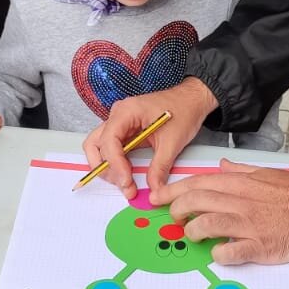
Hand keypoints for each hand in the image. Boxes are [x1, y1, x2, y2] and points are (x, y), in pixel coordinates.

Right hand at [82, 79, 216, 196]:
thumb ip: (160, 167)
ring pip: (99, 147)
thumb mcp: (173, 142)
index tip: (126, 181)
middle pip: (96, 144)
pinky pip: (111, 149)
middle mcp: (118, 115)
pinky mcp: (124, 131)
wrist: (192, 100)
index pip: (109, 140)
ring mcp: (119, 123)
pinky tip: (126, 174)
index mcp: (127, 111)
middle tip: (123, 185)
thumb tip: (153, 189)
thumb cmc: (183, 111)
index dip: (115, 164)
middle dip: (106, 168)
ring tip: (124, 182)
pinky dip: (114, 164)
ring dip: (107, 167)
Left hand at [160, 159, 288, 264]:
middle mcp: (240, 202)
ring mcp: (248, 225)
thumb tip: (221, 166)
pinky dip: (219, 254)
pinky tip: (219, 253)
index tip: (158, 197)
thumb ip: (241, 171)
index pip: (197, 183)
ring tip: (194, 236)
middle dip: (176, 211)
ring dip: (192, 232)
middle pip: (194, 202)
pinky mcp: (260, 246)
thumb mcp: (268, 173)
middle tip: (174, 219)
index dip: (173, 191)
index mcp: (241, 183)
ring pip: (205, 226)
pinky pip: (229, 252)